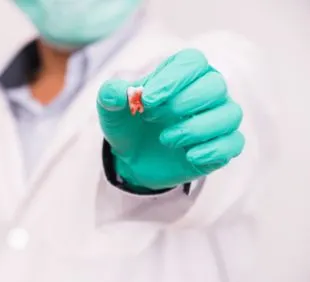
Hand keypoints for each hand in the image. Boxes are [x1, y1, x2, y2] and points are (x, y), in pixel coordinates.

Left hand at [97, 49, 244, 189]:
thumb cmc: (129, 123)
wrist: (134, 157)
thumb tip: (118, 92)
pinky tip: (188, 156)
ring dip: (195, 128)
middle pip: (215, 85)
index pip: (193, 62)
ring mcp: (217, 118)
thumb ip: (110, 95)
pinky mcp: (222, 146)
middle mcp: (206, 91)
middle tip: (151, 117)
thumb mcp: (111, 109)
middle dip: (182, 103)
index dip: (173, 79)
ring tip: (166, 139)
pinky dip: (212, 150)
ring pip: (229, 115)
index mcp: (182, 73)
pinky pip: (233, 144)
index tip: (147, 99)